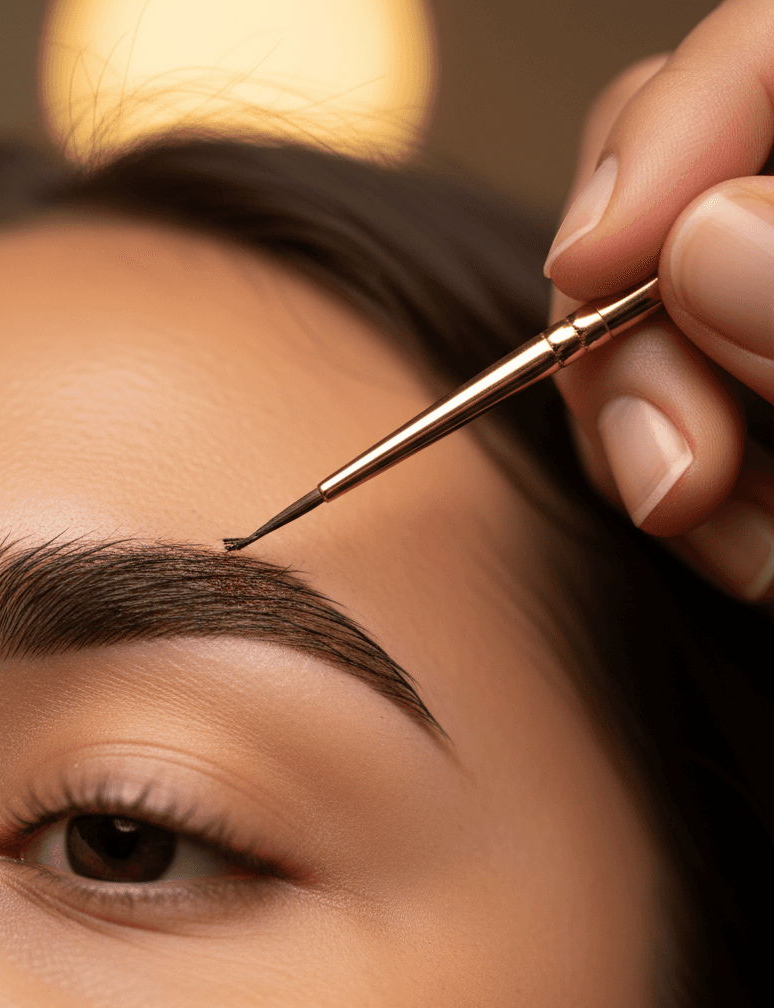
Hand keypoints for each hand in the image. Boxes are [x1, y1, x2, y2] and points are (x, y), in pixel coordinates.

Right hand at [545, 0, 773, 601]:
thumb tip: (704, 249)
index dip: (668, 133)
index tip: (592, 264)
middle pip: (674, 188)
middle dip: (633, 332)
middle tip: (672, 472)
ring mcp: (771, 309)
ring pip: (641, 311)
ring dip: (643, 428)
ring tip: (714, 526)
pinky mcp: (750, 388)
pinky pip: (660, 398)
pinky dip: (670, 474)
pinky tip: (730, 533)